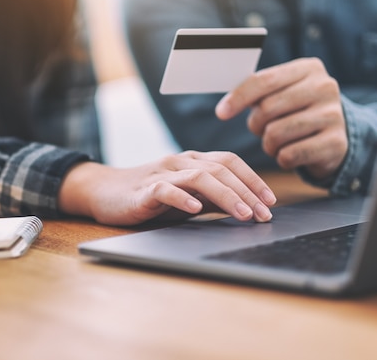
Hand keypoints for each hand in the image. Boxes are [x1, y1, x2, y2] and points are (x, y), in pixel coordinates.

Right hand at [58, 151, 276, 225]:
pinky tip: (195, 210)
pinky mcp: (144, 190)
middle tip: (264, 214)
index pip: (230, 162)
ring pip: (199, 177)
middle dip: (247, 191)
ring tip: (242, 214)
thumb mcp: (186, 197)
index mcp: (192, 161)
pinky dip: (182, 198)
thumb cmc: (149, 196)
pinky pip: (166, 189)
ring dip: (225, 195)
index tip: (271, 200)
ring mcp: (162, 173)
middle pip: (220, 169)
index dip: (253, 179)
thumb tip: (246, 208)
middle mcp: (180, 162)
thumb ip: (212, 199)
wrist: (105, 192)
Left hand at [215, 57, 347, 179]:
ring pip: (276, 134)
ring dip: (267, 144)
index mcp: (308, 68)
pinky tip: (290, 153)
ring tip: (276, 142)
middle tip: (262, 129)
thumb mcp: (281, 93)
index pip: (264, 80)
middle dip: (255, 124)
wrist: (334, 136)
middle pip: (267, 108)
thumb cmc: (295, 111)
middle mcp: (325, 87)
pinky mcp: (336, 143)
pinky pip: (289, 155)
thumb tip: (224, 106)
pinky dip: (282, 158)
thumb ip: (257, 91)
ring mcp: (334, 115)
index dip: (238, 97)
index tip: (221, 113)